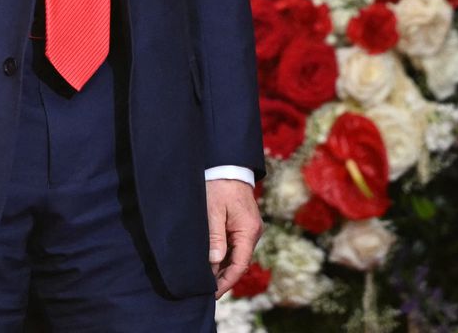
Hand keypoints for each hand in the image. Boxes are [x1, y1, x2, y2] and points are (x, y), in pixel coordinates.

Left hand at [206, 178, 262, 298]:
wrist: (228, 164)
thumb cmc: (219, 185)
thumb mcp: (213, 210)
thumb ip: (215, 237)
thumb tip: (214, 262)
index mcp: (248, 231)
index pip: (239, 264)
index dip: (226, 281)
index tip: (212, 293)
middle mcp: (253, 232)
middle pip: (239, 262)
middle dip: (223, 277)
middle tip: (205, 289)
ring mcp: (250, 228)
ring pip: (237, 255)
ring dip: (223, 266)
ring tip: (206, 279)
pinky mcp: (244, 224)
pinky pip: (235, 245)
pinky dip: (225, 255)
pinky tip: (212, 261)